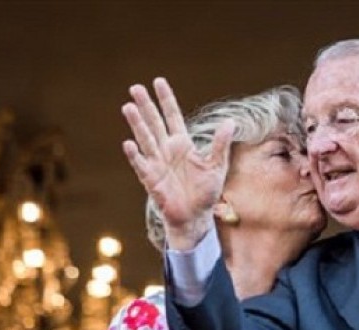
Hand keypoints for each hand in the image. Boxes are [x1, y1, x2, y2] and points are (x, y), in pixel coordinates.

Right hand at [121, 78, 234, 249]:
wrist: (196, 218)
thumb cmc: (206, 193)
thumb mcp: (217, 166)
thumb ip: (220, 144)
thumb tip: (230, 122)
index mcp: (182, 144)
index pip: (172, 116)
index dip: (166, 99)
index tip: (158, 81)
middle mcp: (167, 150)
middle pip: (154, 123)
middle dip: (146, 106)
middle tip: (135, 88)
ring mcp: (157, 164)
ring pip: (145, 139)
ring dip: (136, 124)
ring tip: (128, 107)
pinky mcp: (151, 180)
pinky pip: (141, 165)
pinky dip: (135, 155)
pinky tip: (129, 143)